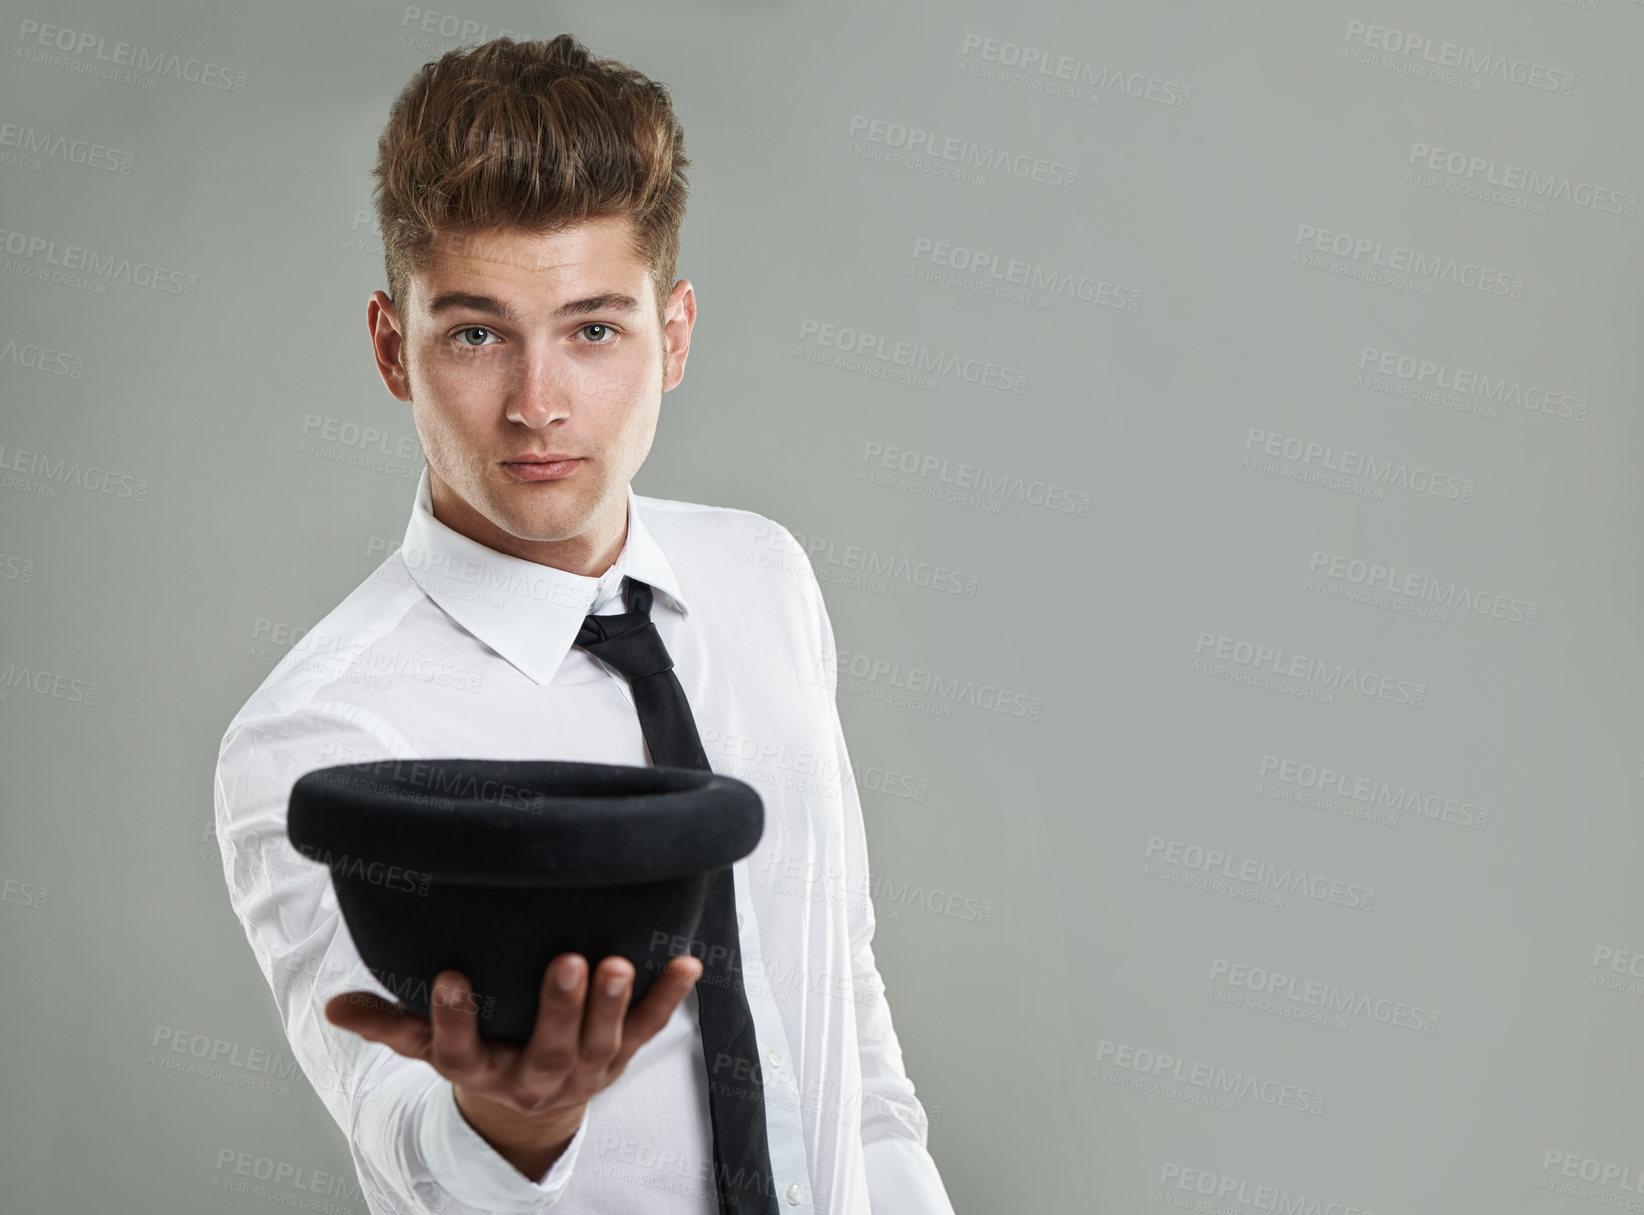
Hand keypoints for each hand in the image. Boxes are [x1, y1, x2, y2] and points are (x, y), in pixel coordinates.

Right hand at [325, 952, 701, 1176]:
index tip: (452, 976)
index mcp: (479, 1069)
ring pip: (602, 1041)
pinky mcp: (620, 1055)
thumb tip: (335, 1007)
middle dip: (559, 1006)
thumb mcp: (429, 1046)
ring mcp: (583, 1067)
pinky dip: (668, 998)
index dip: (454, 1018)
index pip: (460, 1049)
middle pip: (547, 1046)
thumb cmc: (479, 1053)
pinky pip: (648, 1028)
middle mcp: (533, 1075)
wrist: (531, 1109)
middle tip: (566, 961)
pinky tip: (687, 964)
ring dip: (613, 1003)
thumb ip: (389, 1023)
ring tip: (618, 963)